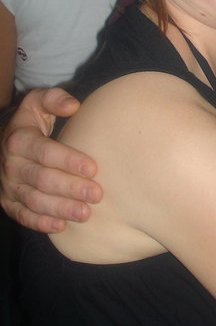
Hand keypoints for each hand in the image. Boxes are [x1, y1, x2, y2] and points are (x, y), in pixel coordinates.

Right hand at [0, 87, 100, 232]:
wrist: (5, 142)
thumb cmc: (31, 122)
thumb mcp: (37, 102)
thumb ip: (54, 99)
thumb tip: (73, 106)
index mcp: (19, 140)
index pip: (45, 152)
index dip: (69, 161)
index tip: (94, 168)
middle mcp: (10, 165)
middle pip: (42, 179)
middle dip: (71, 188)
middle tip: (97, 194)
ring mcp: (8, 186)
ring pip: (34, 201)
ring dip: (60, 209)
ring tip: (85, 213)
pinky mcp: (9, 202)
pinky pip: (23, 216)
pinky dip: (41, 223)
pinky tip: (61, 226)